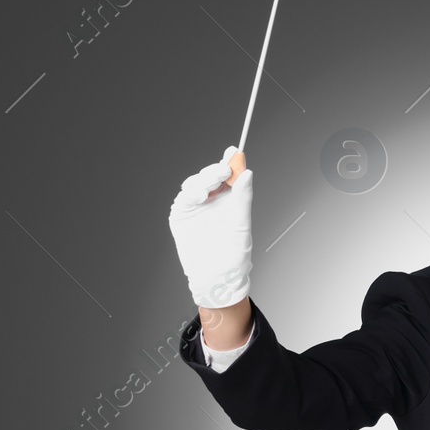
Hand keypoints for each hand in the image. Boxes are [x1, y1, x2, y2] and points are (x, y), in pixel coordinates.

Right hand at [168, 146, 252, 308]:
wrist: (217, 277)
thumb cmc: (234, 255)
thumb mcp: (243, 223)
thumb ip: (243, 197)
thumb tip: (247, 173)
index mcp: (229, 199)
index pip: (229, 175)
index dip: (231, 161)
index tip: (234, 151)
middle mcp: (212, 200)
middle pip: (210, 175)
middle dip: (216, 170)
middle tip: (224, 170)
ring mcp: (196, 206)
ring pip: (195, 183)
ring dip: (203, 180)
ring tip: (212, 185)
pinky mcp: (181, 215)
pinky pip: (183, 198)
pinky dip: (191, 193)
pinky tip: (200, 196)